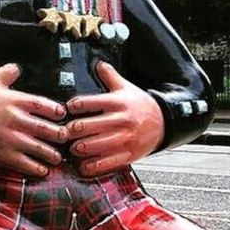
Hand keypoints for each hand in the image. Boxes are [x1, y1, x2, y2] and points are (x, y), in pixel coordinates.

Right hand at [0, 63, 67, 176]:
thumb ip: (6, 74)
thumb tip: (16, 68)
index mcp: (13, 101)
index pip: (42, 105)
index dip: (55, 110)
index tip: (62, 114)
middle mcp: (13, 120)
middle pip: (45, 128)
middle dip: (59, 134)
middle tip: (64, 137)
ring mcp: (8, 138)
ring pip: (37, 148)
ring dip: (50, 153)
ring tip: (56, 156)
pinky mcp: (0, 153)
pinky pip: (23, 163)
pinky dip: (35, 168)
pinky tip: (42, 169)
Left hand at [66, 61, 163, 176]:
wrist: (165, 122)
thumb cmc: (140, 105)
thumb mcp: (126, 88)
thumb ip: (110, 76)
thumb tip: (98, 63)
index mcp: (118, 103)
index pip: (92, 102)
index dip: (76, 105)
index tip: (67, 108)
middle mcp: (122, 120)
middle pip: (92, 125)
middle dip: (74, 130)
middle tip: (64, 132)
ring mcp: (127, 138)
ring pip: (99, 145)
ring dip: (82, 147)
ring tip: (72, 148)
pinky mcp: (130, 154)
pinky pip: (110, 162)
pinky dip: (95, 166)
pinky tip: (83, 166)